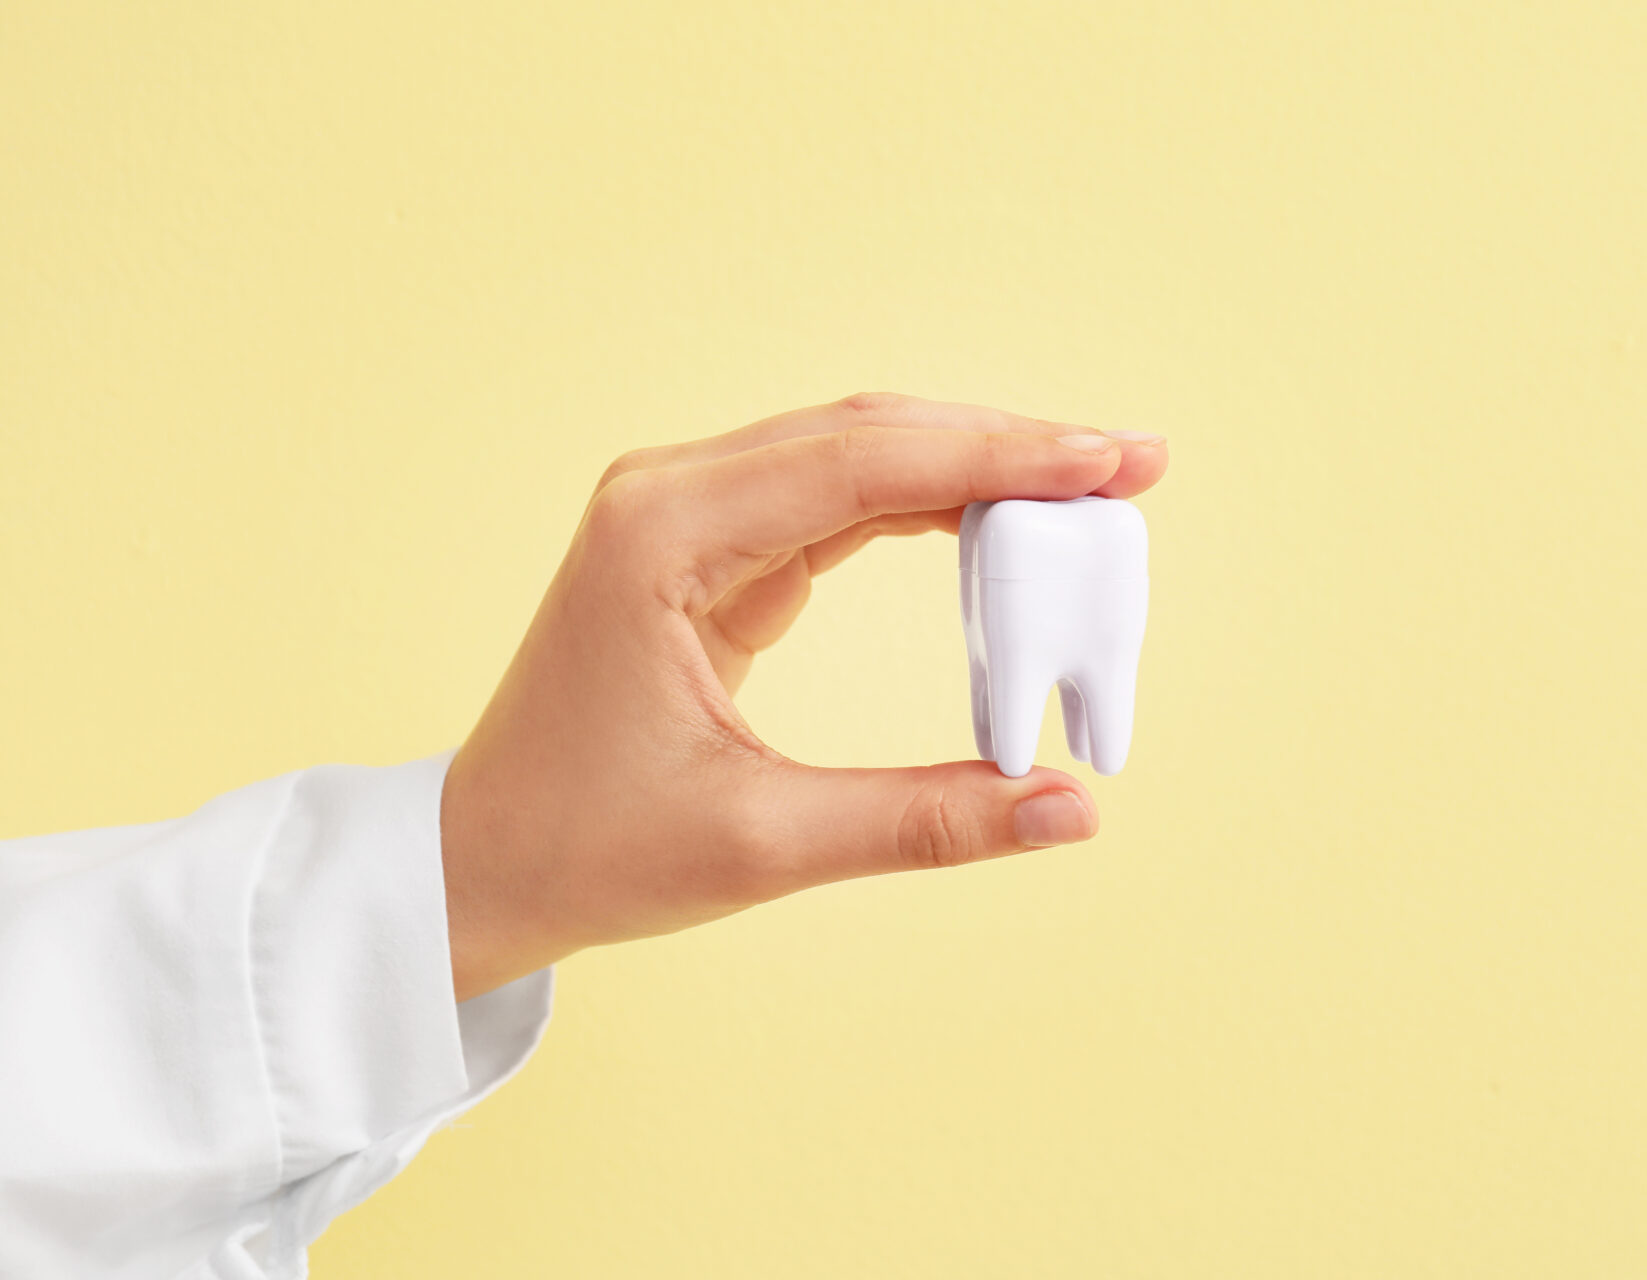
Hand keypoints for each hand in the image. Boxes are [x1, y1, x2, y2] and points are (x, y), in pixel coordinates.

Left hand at [439, 393, 1169, 999]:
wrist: (481, 858)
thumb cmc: (589, 847)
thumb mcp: (762, 843)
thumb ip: (924, 820)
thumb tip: (1072, 811)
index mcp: (664, 537)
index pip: (863, 464)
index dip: (999, 457)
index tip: (1109, 461)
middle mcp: (673, 494)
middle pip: (871, 432)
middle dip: (1008, 444)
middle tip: (1133, 463)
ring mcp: (689, 510)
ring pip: (861, 451)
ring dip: (976, 464)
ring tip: (1091, 486)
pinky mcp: (711, 544)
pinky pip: (838, 496)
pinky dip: (928, 502)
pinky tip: (1002, 518)